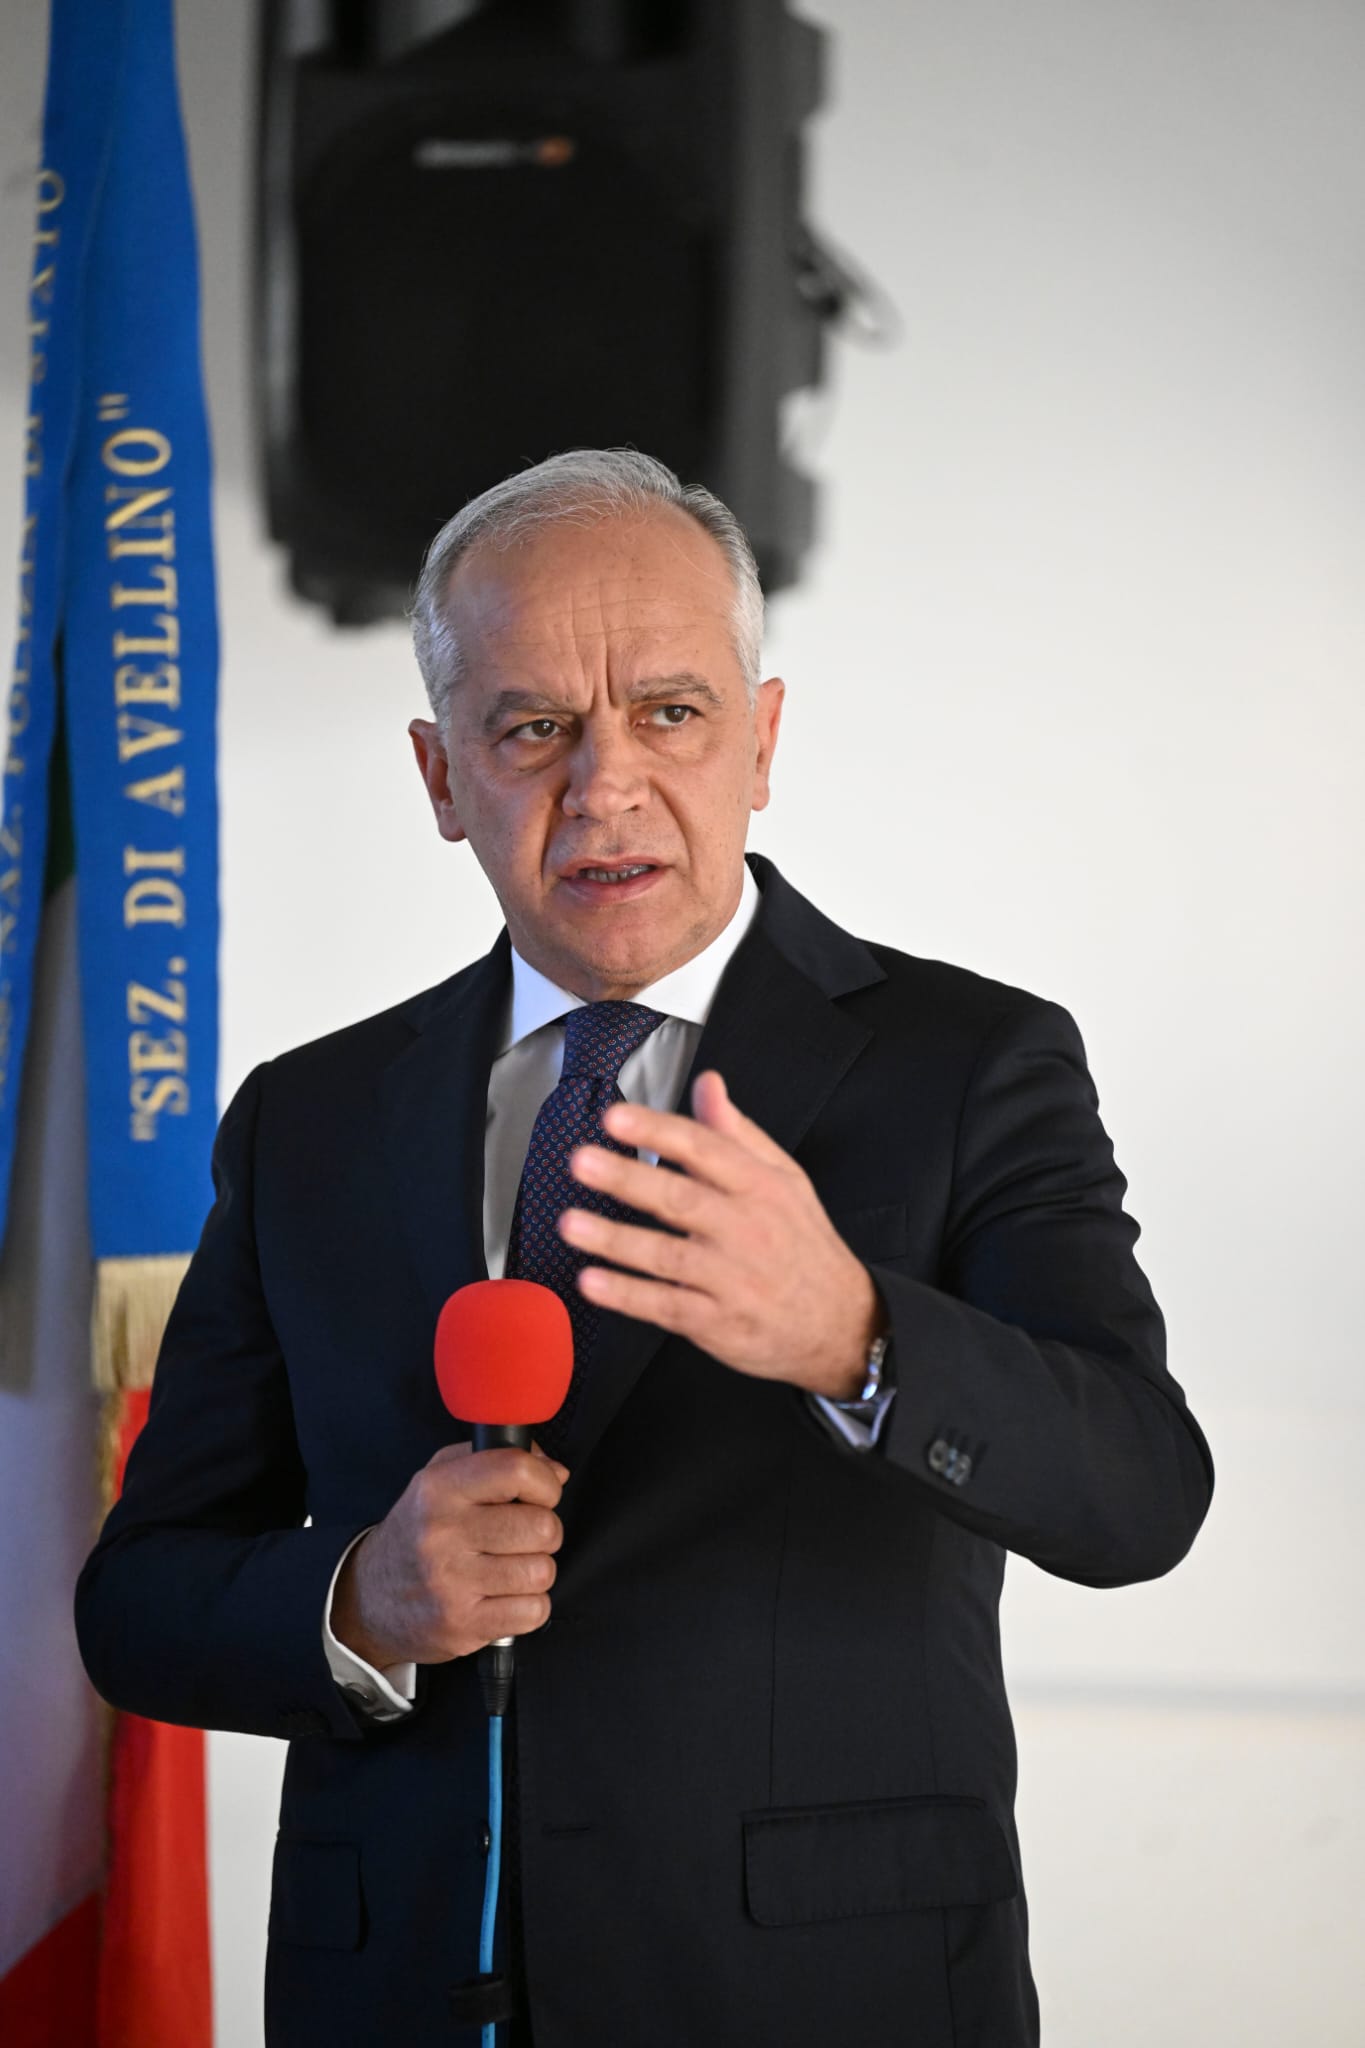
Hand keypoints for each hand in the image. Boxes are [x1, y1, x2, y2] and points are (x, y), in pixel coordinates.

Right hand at [331, 1441, 568, 1670]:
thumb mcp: (441, 1479)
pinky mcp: (462, 1625)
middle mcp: (442, 1533)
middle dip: (546, 1532)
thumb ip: (496, 1460)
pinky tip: (506, 1597)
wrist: (368, 1597)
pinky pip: (533, 1612)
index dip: (545, 1483)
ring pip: (541, 1571)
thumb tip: (555, 1472)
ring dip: (536, 1571)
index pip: (516, 1470)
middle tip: (526, 1537)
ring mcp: (451, 1583)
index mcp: (440, 1489)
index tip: (542, 1494)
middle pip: (541, 1526)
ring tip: (512, 1568)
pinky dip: (529, 1606)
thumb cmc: (417, 1533)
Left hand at [559, 1070, 884, 1399]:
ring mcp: (731, 1279)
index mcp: (759, 1186)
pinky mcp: (718, 1322)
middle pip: (680, 1199)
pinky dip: (628, 1296)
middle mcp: (745, 1229)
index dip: (657, 1132)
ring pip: (667, 1256)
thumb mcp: (784, 1178)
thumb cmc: (800, 1241)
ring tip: (570, 1223)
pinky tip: (591, 1282)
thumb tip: (706, 1083)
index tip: (616, 1118)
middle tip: (582, 1161)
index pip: (704, 1150)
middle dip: (628, 1179)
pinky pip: (666, 1306)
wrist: (840, 1321)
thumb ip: (737, 1132)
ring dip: (616, 1240)